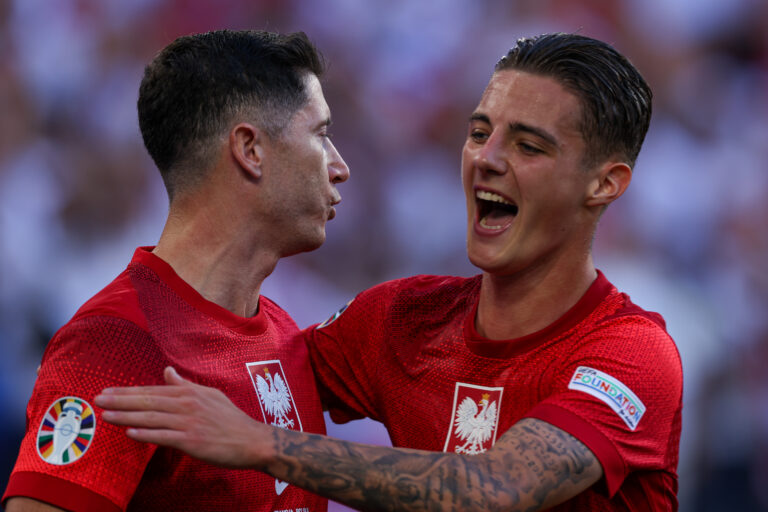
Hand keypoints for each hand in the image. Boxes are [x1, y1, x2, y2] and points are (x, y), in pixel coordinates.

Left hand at [94, 367, 268, 468]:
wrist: (251, 440)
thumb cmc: (230, 419)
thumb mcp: (209, 395)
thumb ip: (185, 385)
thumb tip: (168, 371)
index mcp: (189, 393)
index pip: (152, 390)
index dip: (128, 391)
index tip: (108, 391)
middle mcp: (187, 404)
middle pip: (147, 401)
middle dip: (120, 400)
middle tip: (97, 399)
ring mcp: (189, 422)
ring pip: (152, 418)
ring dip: (126, 416)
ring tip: (106, 415)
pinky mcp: (192, 441)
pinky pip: (164, 436)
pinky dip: (146, 434)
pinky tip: (130, 433)